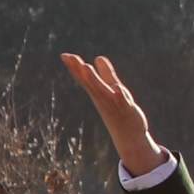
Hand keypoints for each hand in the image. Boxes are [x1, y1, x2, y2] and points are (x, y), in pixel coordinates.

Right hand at [60, 52, 166, 176]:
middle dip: (80, 71)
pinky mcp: (127, 110)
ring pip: (102, 91)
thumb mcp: (113, 89)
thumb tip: (98, 58)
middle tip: (70, 58)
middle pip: (90, 83)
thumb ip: (106, 74)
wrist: (129, 137)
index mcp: (98, 93)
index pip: (84, 79)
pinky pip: (122, 102)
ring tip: (86, 66)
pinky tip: (117, 87)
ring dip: (94, 80)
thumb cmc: (120, 112)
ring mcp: (113, 105)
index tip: (64, 55)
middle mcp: (102, 99)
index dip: (74, 67)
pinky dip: (119, 95)